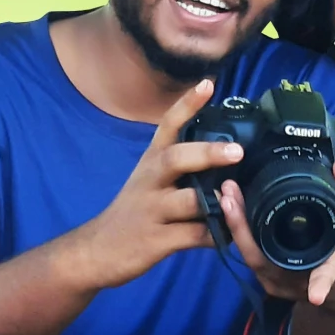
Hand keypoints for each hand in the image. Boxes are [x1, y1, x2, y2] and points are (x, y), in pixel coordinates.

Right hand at [67, 80, 239, 289]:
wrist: (96, 251)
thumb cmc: (134, 213)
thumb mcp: (149, 180)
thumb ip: (179, 166)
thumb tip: (223, 153)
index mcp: (150, 162)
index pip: (167, 126)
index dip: (187, 104)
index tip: (208, 84)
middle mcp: (150, 181)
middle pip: (175, 159)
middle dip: (207, 153)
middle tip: (237, 151)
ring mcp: (152, 211)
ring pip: (188, 201)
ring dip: (216, 202)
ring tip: (238, 201)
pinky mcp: (156, 240)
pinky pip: (193, 236)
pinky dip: (215, 236)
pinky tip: (230, 236)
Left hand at [218, 156, 334, 313]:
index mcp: (332, 267)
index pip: (326, 272)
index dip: (320, 280)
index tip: (315, 293)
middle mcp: (303, 280)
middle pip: (269, 260)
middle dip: (245, 230)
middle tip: (231, 199)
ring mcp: (282, 283)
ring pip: (254, 257)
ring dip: (236, 226)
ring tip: (227, 195)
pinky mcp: (268, 279)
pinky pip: (250, 255)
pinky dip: (239, 232)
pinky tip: (230, 207)